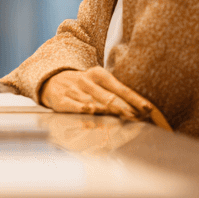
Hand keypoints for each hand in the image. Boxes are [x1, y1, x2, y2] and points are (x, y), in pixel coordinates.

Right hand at [39, 67, 156, 121]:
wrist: (50, 81)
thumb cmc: (82, 86)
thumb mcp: (97, 83)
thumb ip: (115, 94)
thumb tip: (138, 109)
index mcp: (98, 74)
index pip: (120, 88)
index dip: (134, 99)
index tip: (147, 109)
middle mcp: (86, 81)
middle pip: (109, 97)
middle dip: (125, 109)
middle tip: (138, 118)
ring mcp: (73, 90)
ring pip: (94, 103)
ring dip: (108, 114)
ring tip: (122, 123)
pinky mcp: (61, 100)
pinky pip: (74, 106)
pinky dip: (83, 110)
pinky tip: (92, 113)